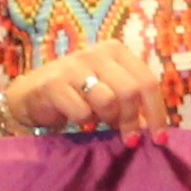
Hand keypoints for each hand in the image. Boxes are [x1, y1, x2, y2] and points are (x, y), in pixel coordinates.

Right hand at [4, 39, 159, 135]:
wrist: (32, 96)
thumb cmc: (78, 95)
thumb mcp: (109, 92)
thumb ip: (132, 104)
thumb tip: (156, 130)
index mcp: (116, 51)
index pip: (147, 81)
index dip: (156, 113)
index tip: (159, 139)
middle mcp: (96, 52)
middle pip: (130, 92)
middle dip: (132, 121)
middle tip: (128, 139)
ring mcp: (74, 65)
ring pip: (108, 101)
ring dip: (106, 120)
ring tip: (97, 121)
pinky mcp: (54, 83)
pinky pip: (82, 113)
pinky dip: (83, 122)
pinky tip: (76, 117)